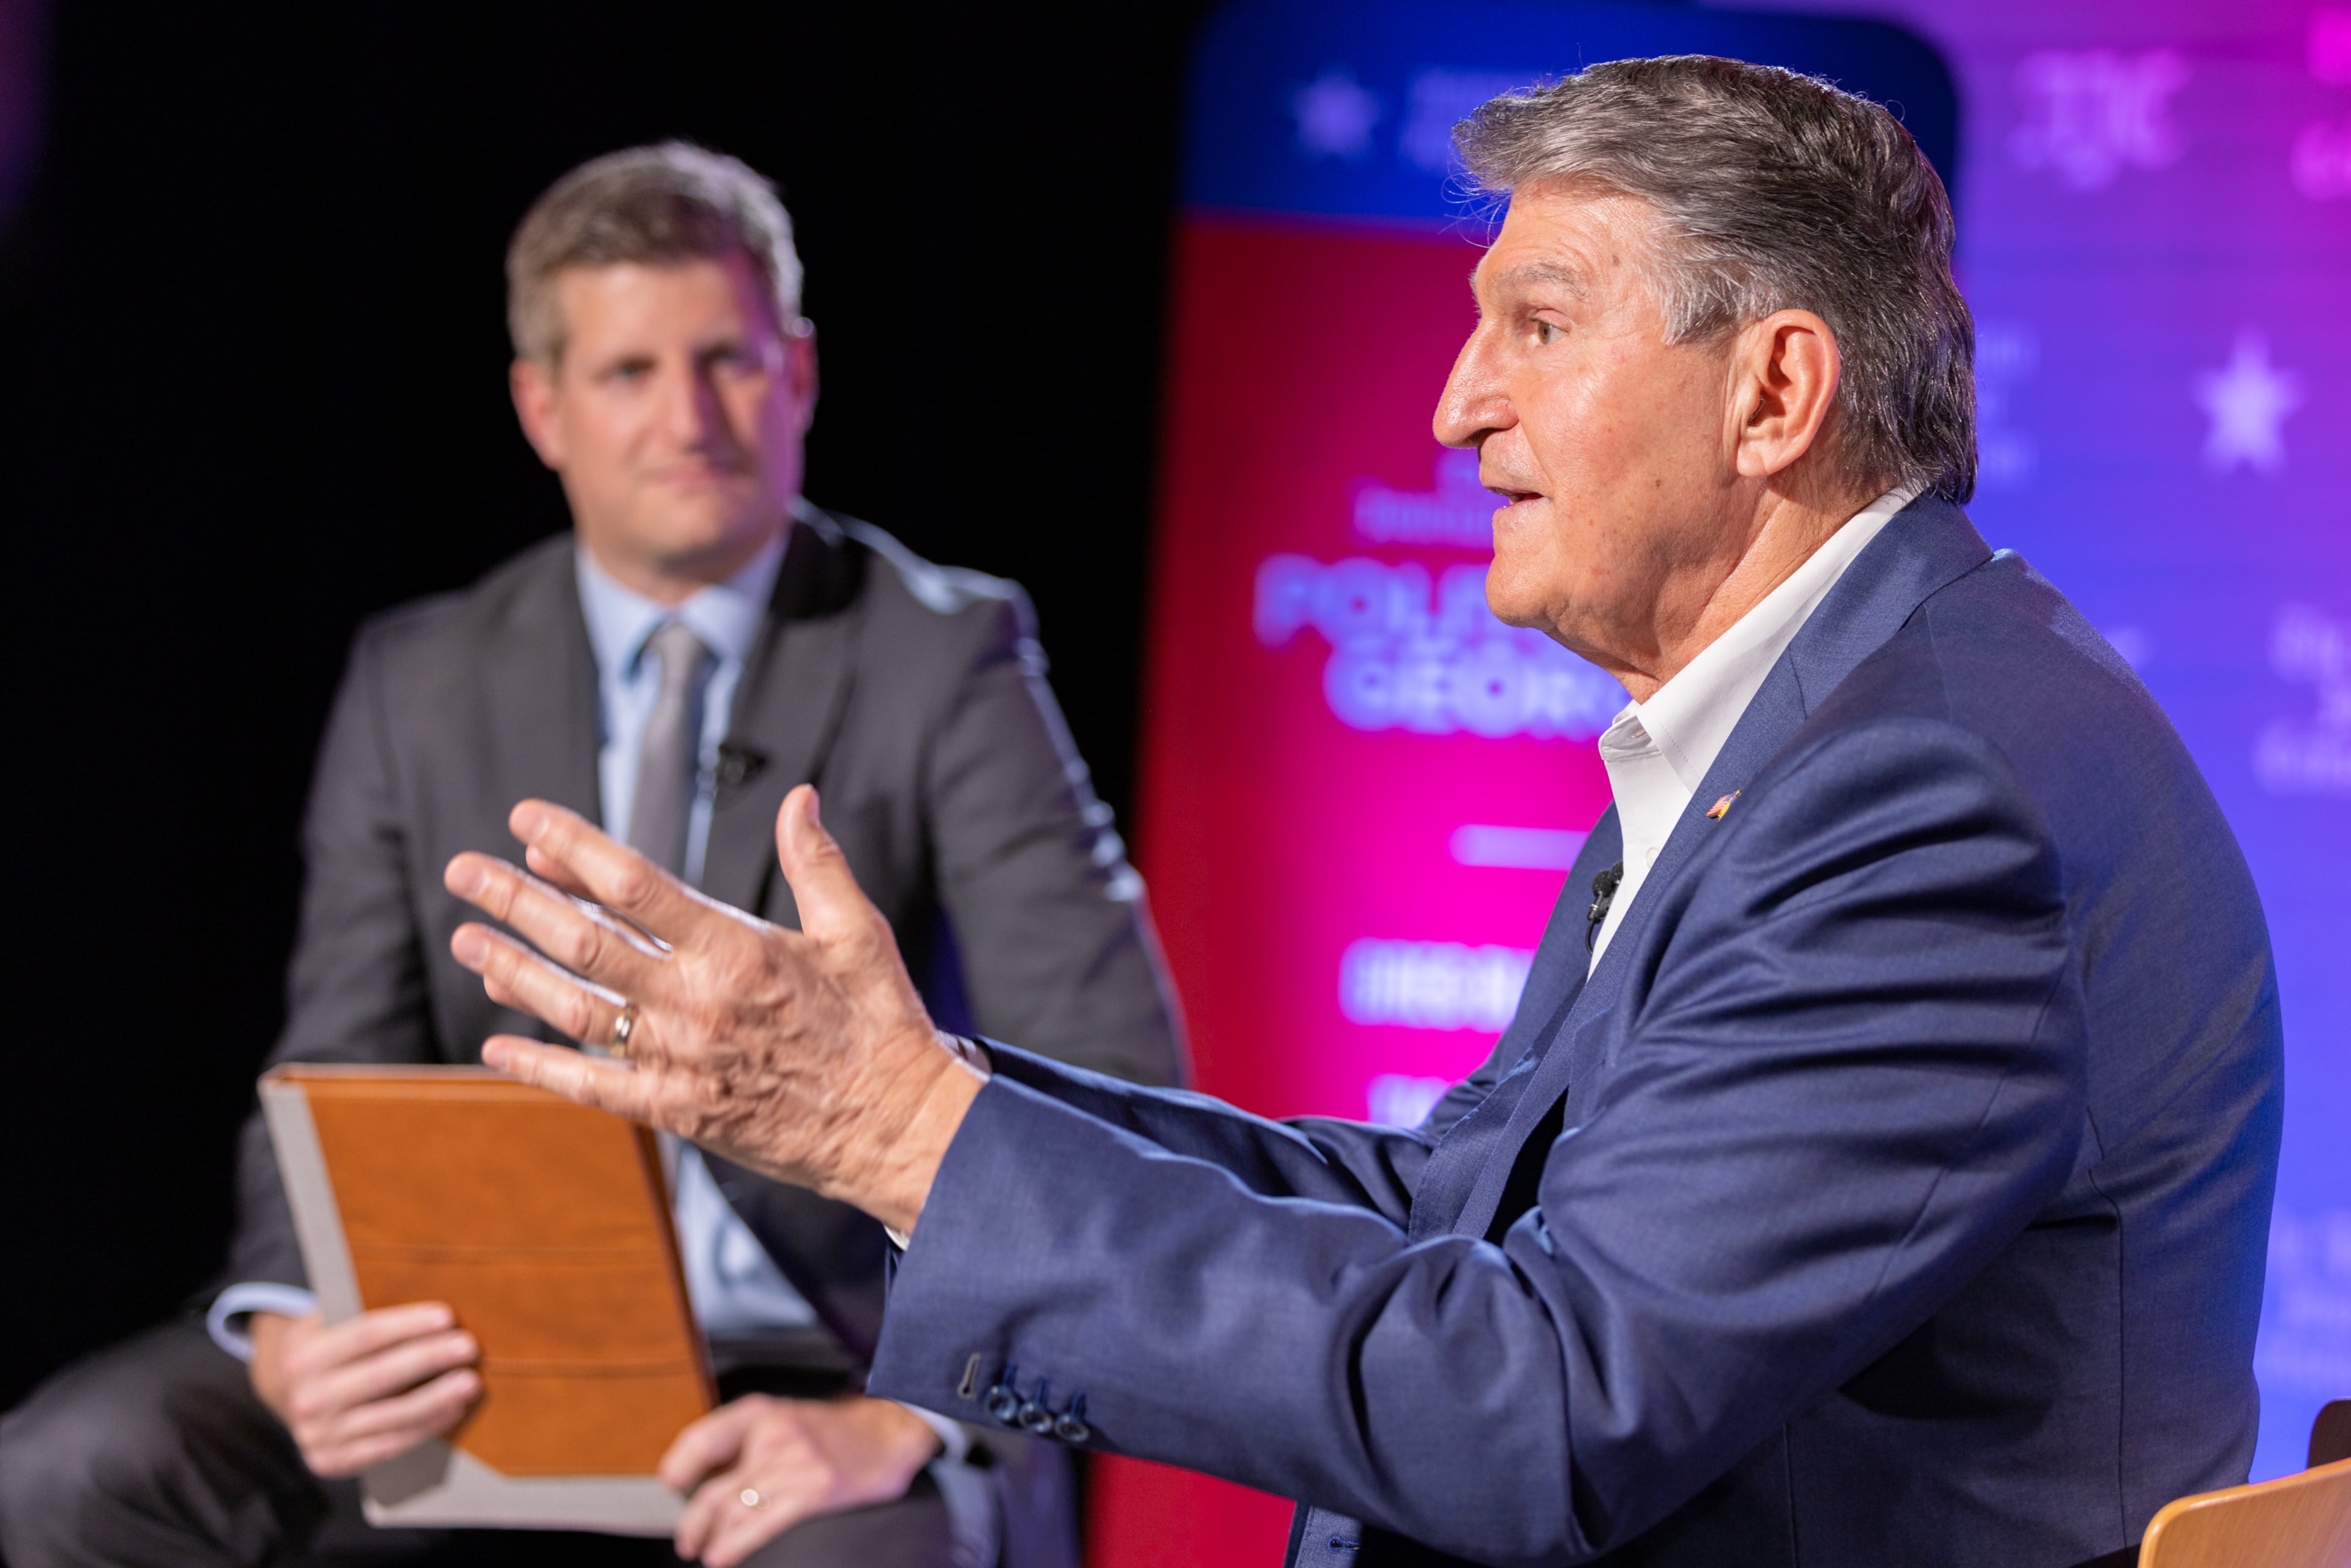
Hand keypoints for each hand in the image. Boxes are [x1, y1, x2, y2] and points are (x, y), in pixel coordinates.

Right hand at [248, 1305, 480, 1476]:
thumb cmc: (328, 1349)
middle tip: (469, 1347)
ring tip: (470, 1383)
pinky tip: (452, 1411)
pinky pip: (388, 1445)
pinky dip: (424, 1428)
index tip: (447, 1316)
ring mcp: (317, 1435)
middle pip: (380, 1376)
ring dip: (436, 1400)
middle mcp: (307, 1399)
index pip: (364, 1335)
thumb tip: (429, 1307)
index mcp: (304, 1356)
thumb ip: (364, 1310)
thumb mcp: (330, 1323)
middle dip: (429, 1359)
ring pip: (389, 1416)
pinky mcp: (331, 1461)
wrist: (288, 1395)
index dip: (407, 1325)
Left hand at [440, 785, 984, 1233]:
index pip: (635, 884)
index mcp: (739, 950)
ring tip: (467, 938)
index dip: (574, 847)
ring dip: (514, 970)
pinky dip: (541, 1066)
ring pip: (577, 1010)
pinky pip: (594, 1087)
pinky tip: (496, 1045)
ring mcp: (682, 1061)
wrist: (896, 1128)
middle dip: (517, 900)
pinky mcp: (679, 1111)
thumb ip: (817, 864)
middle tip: (464, 869)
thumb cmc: (881, 1023)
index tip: (525, 820)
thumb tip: (798, 798)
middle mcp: (698, 1004)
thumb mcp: (858, 932)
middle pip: (585, 942)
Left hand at [660, 1394, 941, 1566]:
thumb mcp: (785, 1416)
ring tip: (706, 1552)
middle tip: (688, 1540)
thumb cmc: (836, 1431)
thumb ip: (748, 1439)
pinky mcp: (815, 1490)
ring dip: (711, 1538)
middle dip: (693, 1523)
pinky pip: (762, 1523)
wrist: (890, 1430)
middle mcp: (772, 1435)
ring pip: (733, 1510)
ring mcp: (794, 1463)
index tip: (673, 1486)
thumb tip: (705, 1476)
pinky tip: (722, 1556)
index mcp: (761, 1413)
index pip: (702, 1441)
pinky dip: (734, 1544)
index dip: (680, 1468)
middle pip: (714, 1489)